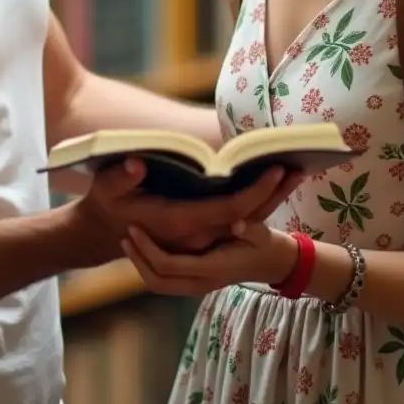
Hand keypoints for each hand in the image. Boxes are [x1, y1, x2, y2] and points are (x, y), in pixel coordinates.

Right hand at [67, 159, 300, 264]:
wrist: (105, 233)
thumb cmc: (106, 204)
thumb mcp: (104, 189)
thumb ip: (119, 177)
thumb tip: (137, 162)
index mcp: (178, 224)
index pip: (228, 211)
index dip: (254, 191)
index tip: (275, 168)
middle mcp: (195, 238)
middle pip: (246, 218)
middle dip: (274, 194)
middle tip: (298, 167)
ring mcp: (201, 241)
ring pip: (247, 222)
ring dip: (272, 199)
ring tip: (295, 171)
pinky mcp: (203, 236)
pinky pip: (239, 222)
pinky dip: (259, 204)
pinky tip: (272, 183)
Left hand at [120, 211, 303, 295]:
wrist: (273, 264)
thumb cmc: (265, 244)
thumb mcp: (261, 233)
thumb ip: (248, 228)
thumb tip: (237, 224)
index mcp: (212, 269)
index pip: (170, 265)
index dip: (148, 249)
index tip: (134, 228)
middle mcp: (201, 282)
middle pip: (157, 281)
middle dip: (138, 260)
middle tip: (125, 234)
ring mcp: (197, 285)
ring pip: (159, 285)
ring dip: (141, 265)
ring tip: (129, 240)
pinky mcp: (196, 282)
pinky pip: (166, 281)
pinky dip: (151, 266)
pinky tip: (144, 246)